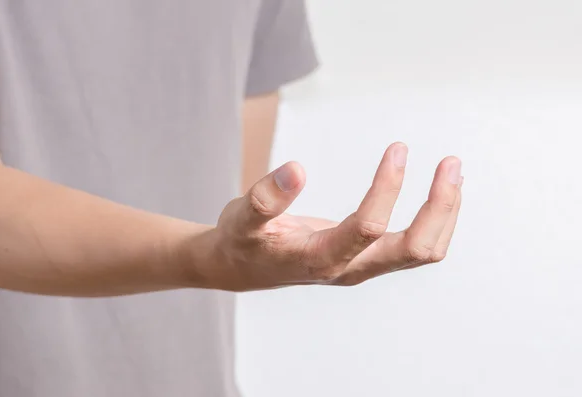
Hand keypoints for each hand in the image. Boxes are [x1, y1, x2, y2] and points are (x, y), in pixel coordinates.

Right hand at [201, 143, 462, 290]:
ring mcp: (363, 267)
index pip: (369, 228)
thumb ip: (265, 198)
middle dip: (439, 207)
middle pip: (415, 250)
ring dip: (444, 213)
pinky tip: (436, 192)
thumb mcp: (241, 218)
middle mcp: (350, 268)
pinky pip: (414, 247)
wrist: (244, 268)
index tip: (398, 149)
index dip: (387, 188)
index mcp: (320, 259)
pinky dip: (434, 219)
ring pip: (423, 251)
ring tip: (452, 171)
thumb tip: (297, 169)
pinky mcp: (368, 259)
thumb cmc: (243, 241)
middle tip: (451, 163)